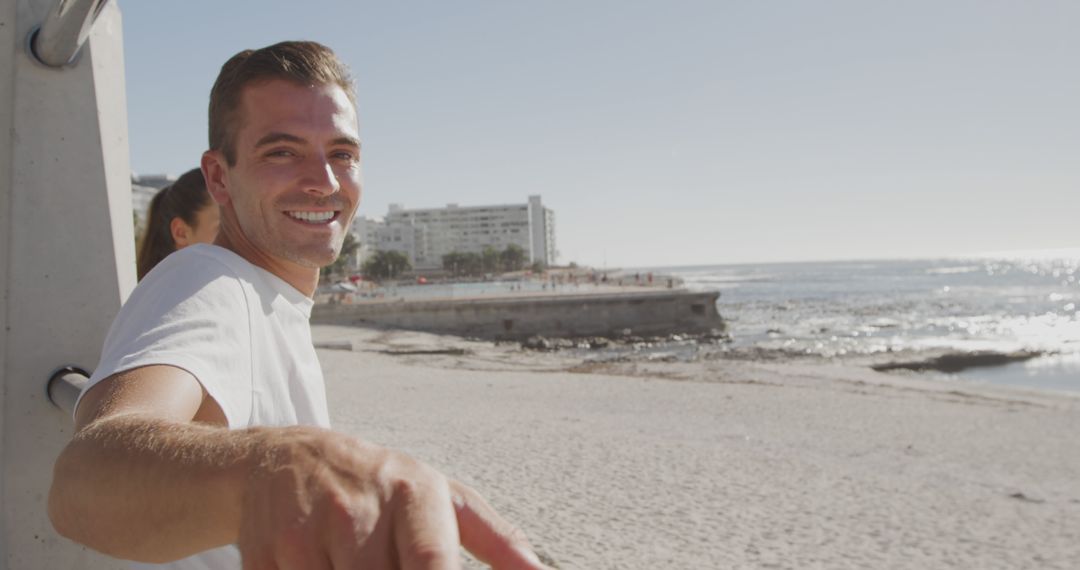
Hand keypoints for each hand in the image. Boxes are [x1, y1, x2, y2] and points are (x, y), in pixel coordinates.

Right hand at [237, 426, 549, 568]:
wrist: (281, 459)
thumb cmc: (379, 485)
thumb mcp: (441, 495)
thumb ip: (495, 538)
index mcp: (411, 492)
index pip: (431, 562)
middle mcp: (358, 509)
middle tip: (389, 569)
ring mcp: (305, 534)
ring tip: (360, 565)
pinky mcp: (264, 558)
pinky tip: (325, 568)